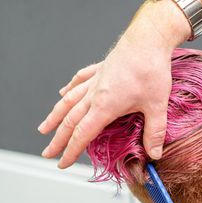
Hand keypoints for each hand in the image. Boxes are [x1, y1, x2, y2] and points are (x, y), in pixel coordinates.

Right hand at [38, 0, 190, 167]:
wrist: (149, 39)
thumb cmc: (152, 70)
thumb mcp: (156, 106)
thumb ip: (154, 132)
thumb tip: (155, 154)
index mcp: (105, 106)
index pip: (83, 134)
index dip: (71, 151)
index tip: (62, 162)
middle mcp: (95, 93)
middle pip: (70, 120)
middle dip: (58, 139)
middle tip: (48, 152)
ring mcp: (96, 80)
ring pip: (69, 100)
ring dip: (55, 115)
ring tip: (45, 128)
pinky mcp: (102, 68)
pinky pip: (80, 81)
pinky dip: (70, 89)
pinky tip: (63, 92)